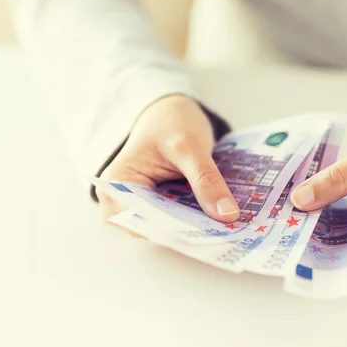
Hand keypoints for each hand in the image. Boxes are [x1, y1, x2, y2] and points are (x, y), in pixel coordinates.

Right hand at [95, 95, 239, 222]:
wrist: (173, 113)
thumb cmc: (170, 122)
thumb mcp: (189, 146)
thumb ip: (205, 179)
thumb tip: (227, 215)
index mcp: (117, 186)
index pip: (139, 222)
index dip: (170, 230)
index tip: (203, 233)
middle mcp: (125, 202)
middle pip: (156, 229)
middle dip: (189, 231)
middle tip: (225, 232)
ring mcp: (145, 207)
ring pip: (173, 228)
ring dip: (198, 228)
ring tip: (229, 228)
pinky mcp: (164, 207)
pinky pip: (183, 220)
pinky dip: (201, 219)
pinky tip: (223, 218)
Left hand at [290, 107, 346, 260]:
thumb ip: (341, 178)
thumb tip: (300, 199)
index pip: (343, 254)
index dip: (309, 244)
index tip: (278, 231)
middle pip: (341, 243)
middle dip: (309, 227)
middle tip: (273, 213)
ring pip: (344, 228)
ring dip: (318, 215)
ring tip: (283, 204)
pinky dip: (333, 205)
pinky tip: (309, 194)